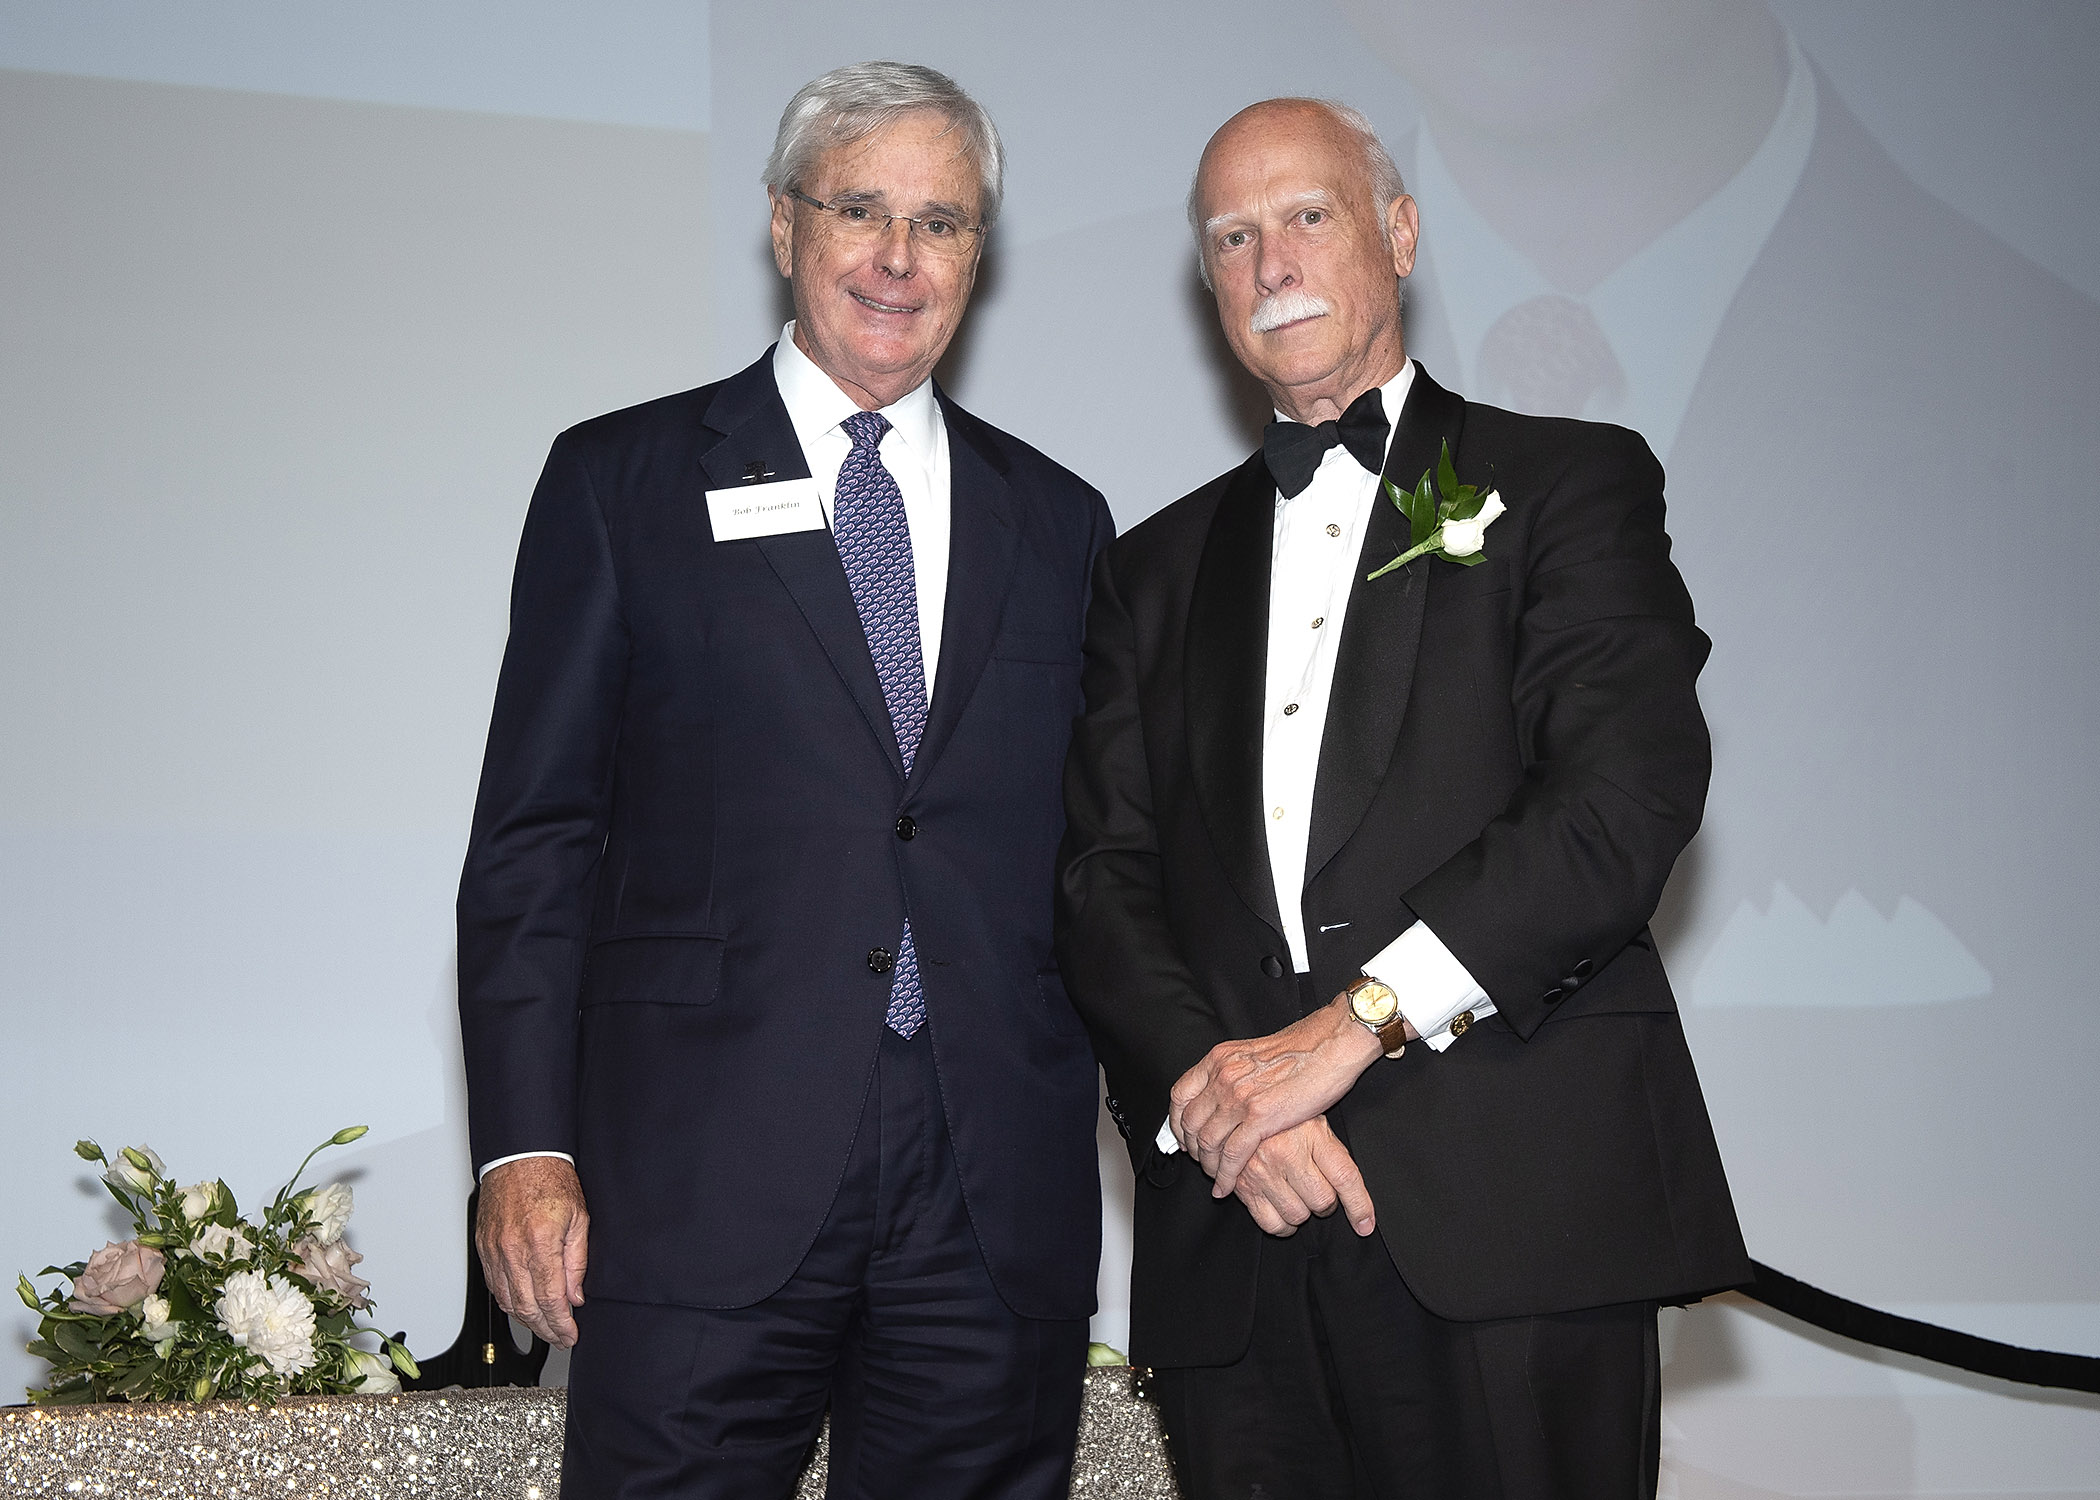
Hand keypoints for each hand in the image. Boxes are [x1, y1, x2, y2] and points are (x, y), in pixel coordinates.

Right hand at [476, 1157, 588, 1347]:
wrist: (520, 1156)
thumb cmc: (550, 1179)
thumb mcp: (579, 1217)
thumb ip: (577, 1261)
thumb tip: (575, 1295)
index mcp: (540, 1242)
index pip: (550, 1299)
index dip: (561, 1324)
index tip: (569, 1335)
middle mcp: (512, 1250)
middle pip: (526, 1307)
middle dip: (545, 1329)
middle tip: (559, 1338)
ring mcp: (494, 1250)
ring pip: (507, 1301)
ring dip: (526, 1320)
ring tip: (544, 1327)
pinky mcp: (483, 1248)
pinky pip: (494, 1286)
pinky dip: (509, 1302)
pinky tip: (523, 1306)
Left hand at [1171, 996, 1400, 1196]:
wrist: (1330, 1044)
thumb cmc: (1303, 1048)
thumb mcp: (1254, 1053)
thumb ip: (1235, 1071)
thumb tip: (1226, 1091)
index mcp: (1220, 1059)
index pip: (1180, 1094)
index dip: (1177, 1121)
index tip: (1183, 1136)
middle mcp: (1223, 1077)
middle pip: (1190, 1122)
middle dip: (1193, 1148)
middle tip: (1201, 1162)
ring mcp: (1239, 1097)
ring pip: (1208, 1141)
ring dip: (1208, 1166)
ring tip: (1215, 1179)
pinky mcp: (1260, 1117)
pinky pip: (1232, 1154)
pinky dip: (1226, 1175)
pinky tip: (1227, 1187)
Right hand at [1229, 1117, 1376, 1237]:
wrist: (1239, 1113)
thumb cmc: (1283, 1121)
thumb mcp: (1314, 1123)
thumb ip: (1332, 1152)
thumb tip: (1352, 1191)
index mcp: (1311, 1133)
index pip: (1345, 1177)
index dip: (1359, 1206)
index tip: (1365, 1224)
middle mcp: (1286, 1152)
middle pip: (1322, 1201)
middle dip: (1325, 1204)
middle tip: (1318, 1192)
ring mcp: (1263, 1171)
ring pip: (1298, 1215)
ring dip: (1302, 1213)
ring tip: (1298, 1197)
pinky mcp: (1244, 1187)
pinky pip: (1272, 1224)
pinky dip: (1282, 1226)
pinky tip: (1282, 1210)